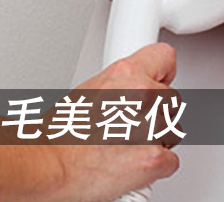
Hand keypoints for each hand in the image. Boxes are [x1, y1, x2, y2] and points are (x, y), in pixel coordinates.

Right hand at [42, 43, 179, 201]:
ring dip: (156, 139)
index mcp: (125, 74)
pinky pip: (171, 161)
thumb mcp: (88, 91)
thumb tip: (130, 91)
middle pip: (172, 99)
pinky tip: (130, 162)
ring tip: (124, 144)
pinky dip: (154, 167)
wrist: (50, 165)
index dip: (162, 72)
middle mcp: (142, 95)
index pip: (164, 57)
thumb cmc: (60, 134)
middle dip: (157, 112)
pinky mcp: (155, 158)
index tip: (160, 79)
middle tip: (130, 123)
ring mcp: (152, 127)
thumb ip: (118, 87)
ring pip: (173, 130)